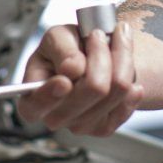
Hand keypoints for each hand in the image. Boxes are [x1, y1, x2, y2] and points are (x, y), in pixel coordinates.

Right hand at [14, 21, 142, 134]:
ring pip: (115, 91)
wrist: (91, 56)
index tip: (63, 80)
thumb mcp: (56, 37)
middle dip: (100, 54)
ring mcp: (79, 126)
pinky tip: (126, 68)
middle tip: (98, 34)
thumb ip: (60, 48)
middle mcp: (54, 117)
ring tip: (116, 39)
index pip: (35, 106)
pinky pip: (127, 103)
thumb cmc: (66, 48)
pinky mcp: (103, 129)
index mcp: (31, 99)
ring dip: (121, 57)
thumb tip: (72, 68)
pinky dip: (131, 79)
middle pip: (91, 89)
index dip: (49, 94)